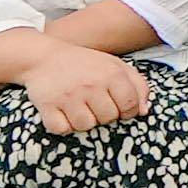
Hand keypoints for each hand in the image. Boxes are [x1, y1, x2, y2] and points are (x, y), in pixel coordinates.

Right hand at [14, 38, 153, 135]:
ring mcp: (69, 96)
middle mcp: (91, 85)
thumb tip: (144, 111)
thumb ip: (137, 85)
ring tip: (79, 109)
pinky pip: (62, 129)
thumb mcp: (115, 66)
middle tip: (95, 105)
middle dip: (105, 116)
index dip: (128, 111)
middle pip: (109, 118)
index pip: (130, 105)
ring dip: (84, 122)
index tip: (119, 108)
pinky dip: (63, 126)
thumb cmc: (84, 64)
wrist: (44, 57)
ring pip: (86, 126)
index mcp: (111, 74)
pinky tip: (63, 114)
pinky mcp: (48, 105)